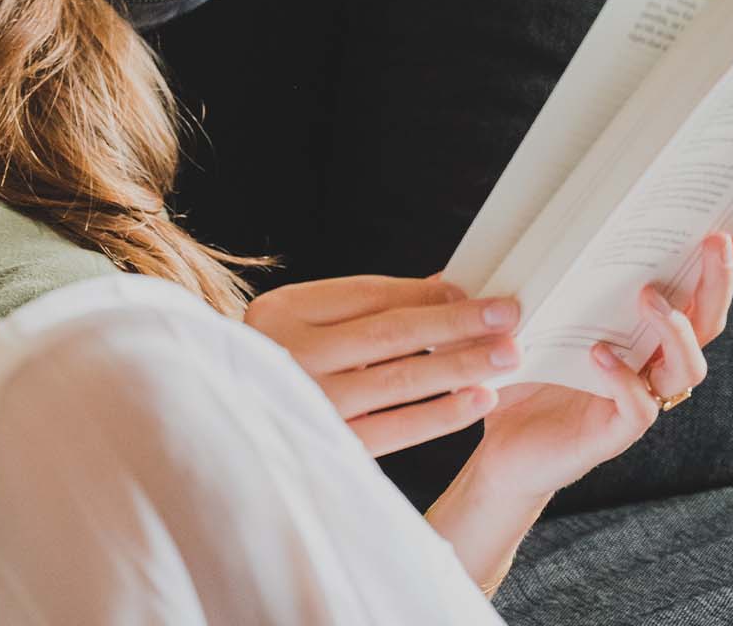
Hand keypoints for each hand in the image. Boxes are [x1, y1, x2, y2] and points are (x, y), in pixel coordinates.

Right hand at [242, 271, 527, 456]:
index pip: (366, 295)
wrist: (223, 429)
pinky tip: (478, 400)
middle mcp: (291, 355)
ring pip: (401, 379)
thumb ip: (361, 305)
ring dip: (461, 365)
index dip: (425, 293)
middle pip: (391, 333)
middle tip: (508, 314)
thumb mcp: (299, 322)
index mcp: (281, 313)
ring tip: (506, 354)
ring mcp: (310, 404)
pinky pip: (398, 428)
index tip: (471, 292)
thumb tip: (442, 288)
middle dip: (457, 322)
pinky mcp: (329, 445)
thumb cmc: (274, 363)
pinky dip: (442, 414)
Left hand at [469, 228, 732, 499]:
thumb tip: (552, 227)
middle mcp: (651, 369)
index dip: (720, 272)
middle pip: (704, 326)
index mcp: (640, 339)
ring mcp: (638, 402)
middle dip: (715, 283)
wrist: (499, 451)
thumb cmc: (519, 379)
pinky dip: (624, 379)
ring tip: (647, 296)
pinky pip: (639, 408)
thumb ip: (548, 285)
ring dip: (674, 330)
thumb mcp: (532, 322)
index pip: (693, 301)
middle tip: (711, 242)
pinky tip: (601, 354)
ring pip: (686, 369)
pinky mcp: (613, 434)